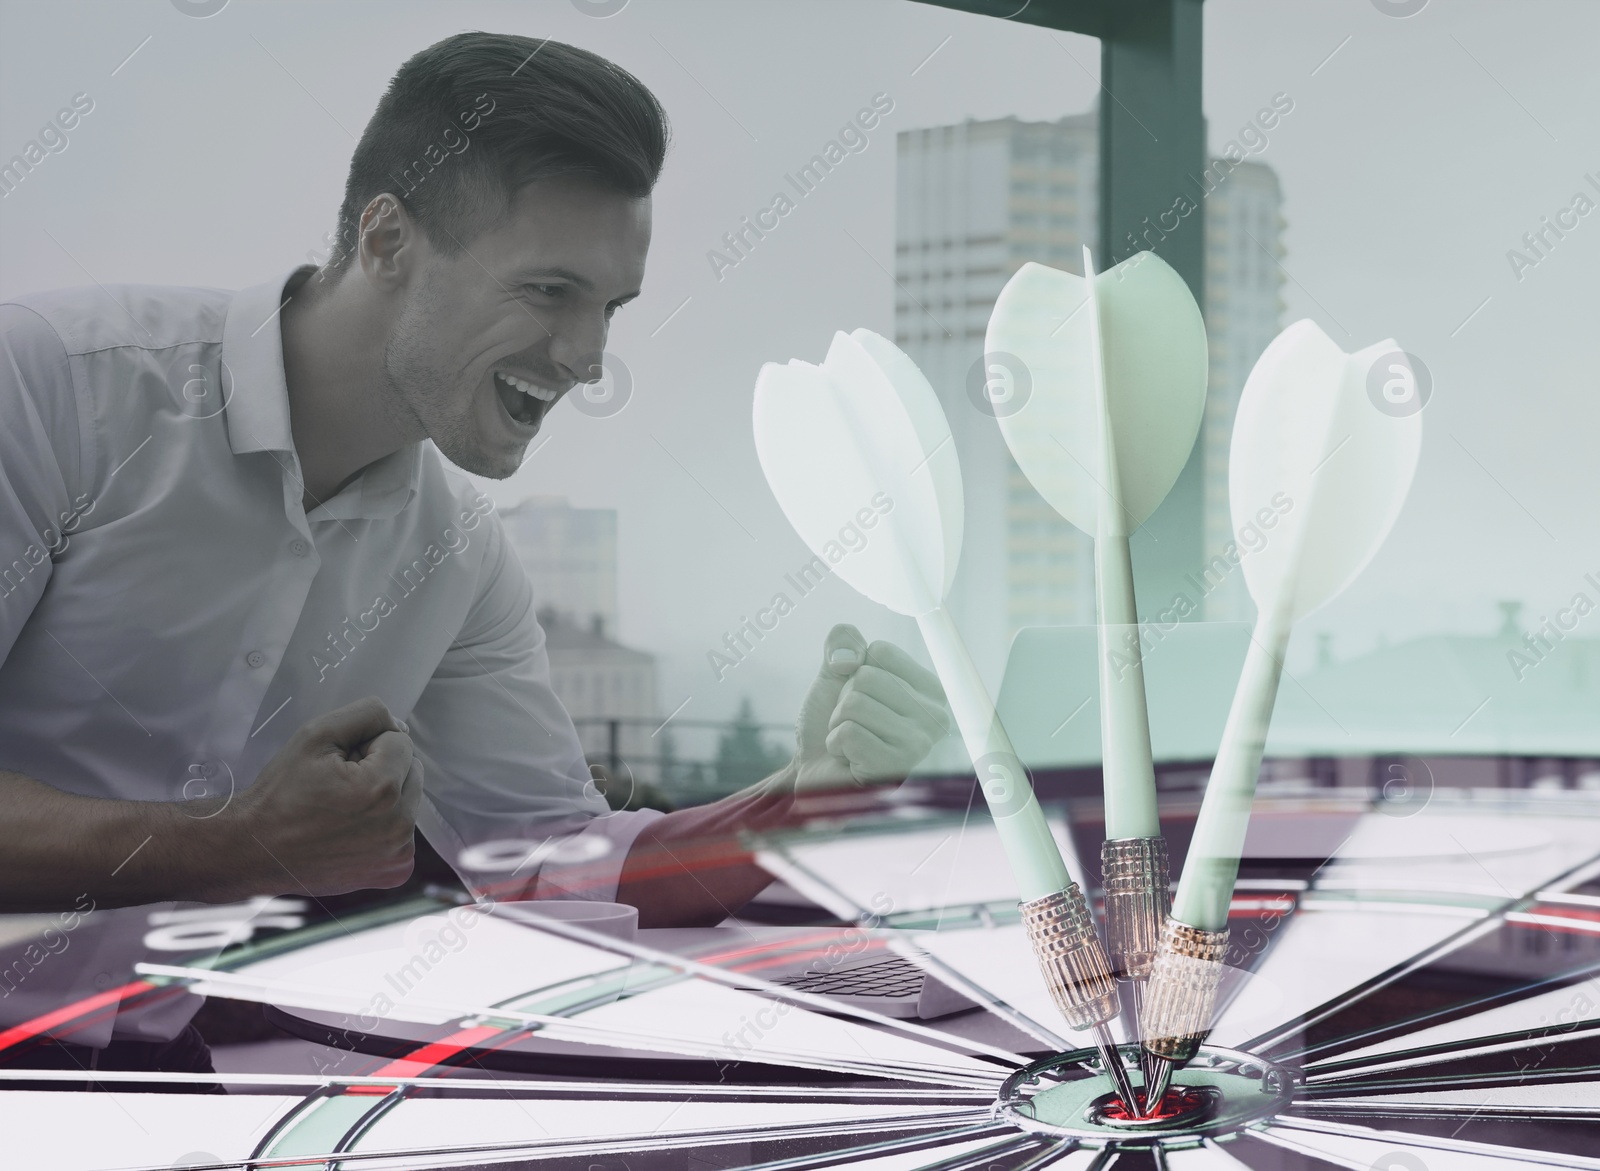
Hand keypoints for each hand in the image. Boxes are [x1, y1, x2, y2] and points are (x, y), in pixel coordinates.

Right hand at [225, 696, 420, 896]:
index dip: (367, 746)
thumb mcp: (316, 734)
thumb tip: (400, 726)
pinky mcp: (395, 872)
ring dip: (385, 797)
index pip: (401, 741)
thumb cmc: (282, 793)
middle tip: (340, 787)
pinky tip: (351, 832)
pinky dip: (384, 826)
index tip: (338, 766)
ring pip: (409, 799)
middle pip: (411, 770)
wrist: (256, 850)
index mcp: (382, 789)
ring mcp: (399, 853)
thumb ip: (366, 714)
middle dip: (381, 769)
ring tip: (343, 810)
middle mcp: (399, 825)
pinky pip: (404, 831)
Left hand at [792, 624, 950, 790]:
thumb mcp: (835, 672)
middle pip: (867, 678)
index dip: (855, 671)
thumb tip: (849, 657)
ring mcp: (919, 744)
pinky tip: (848, 758)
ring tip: (850, 741)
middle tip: (854, 723)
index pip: (881, 651)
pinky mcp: (895, 767)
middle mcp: (935, 717)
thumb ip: (842, 642)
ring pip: (856, 704)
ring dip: (839, 722)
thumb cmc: (833, 721)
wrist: (814, 767)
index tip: (862, 698)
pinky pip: (849, 732)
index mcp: (930, 690)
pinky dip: (836, 743)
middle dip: (845, 700)